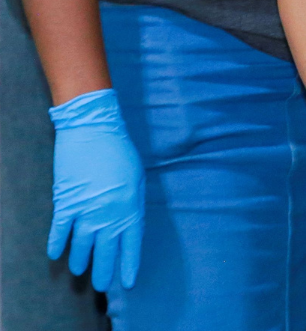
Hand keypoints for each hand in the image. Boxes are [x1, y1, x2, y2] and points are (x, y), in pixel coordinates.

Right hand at [48, 88, 144, 291]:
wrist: (93, 131)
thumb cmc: (120, 151)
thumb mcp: (137, 178)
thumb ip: (133, 204)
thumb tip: (129, 225)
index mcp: (130, 206)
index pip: (132, 244)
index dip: (129, 264)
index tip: (129, 281)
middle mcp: (108, 214)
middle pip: (106, 251)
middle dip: (104, 270)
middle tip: (102, 286)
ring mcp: (85, 210)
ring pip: (82, 246)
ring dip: (81, 261)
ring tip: (80, 271)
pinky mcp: (65, 202)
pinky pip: (60, 231)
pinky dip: (57, 244)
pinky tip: (56, 256)